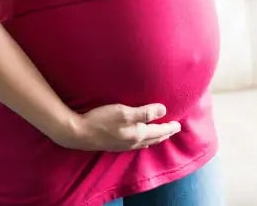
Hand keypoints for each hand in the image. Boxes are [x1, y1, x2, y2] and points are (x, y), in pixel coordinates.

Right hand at [53, 102, 180, 151]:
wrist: (78, 133)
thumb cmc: (101, 119)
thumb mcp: (124, 112)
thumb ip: (145, 112)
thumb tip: (163, 111)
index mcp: (137, 134)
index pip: (159, 131)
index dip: (169, 127)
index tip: (179, 124)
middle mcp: (132, 142)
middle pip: (153, 139)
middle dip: (165, 134)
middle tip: (174, 129)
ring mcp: (123, 145)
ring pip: (145, 143)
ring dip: (155, 138)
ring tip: (161, 135)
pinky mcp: (114, 145)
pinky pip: (136, 144)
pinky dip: (144, 141)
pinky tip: (141, 140)